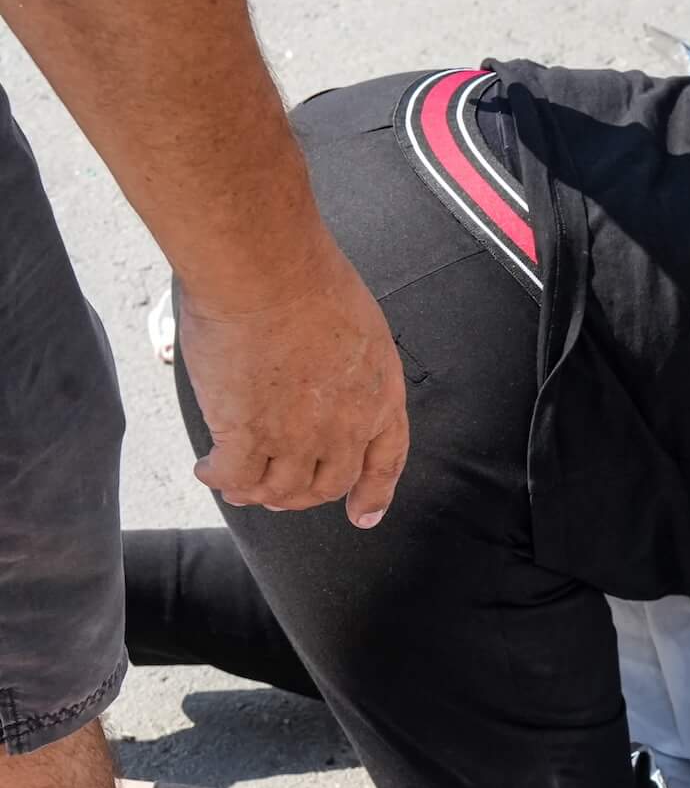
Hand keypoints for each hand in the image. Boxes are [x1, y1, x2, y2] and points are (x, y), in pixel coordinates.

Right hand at [176, 249, 409, 526]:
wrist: (268, 271)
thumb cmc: (307, 278)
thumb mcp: (357, 325)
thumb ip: (343, 360)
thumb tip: (317, 365)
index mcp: (380, 397)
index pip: (385, 460)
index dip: (373, 493)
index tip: (363, 515)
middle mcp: (345, 427)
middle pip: (327, 484)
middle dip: (302, 496)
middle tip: (278, 496)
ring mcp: (296, 436)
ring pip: (279, 489)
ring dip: (257, 493)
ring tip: (236, 484)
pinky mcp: (247, 434)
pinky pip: (233, 476)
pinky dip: (219, 479)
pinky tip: (206, 468)